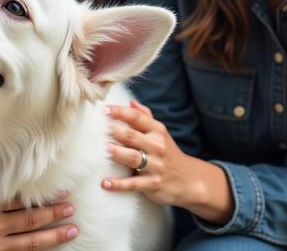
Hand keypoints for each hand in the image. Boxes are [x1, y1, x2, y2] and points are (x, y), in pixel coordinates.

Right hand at [0, 180, 77, 249]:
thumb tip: (3, 162)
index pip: (21, 195)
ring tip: (71, 229)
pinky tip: (48, 248)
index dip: (43, 193)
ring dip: (53, 235)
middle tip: (72, 208)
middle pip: (30, 218)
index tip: (61, 187)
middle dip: (54, 213)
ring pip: (29, 241)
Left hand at [102, 101, 232, 223]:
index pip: (136, 117)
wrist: (189, 180)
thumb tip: (131, 101)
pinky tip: (104, 183)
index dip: (119, 112)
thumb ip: (145, 117)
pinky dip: (118, 184)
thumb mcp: (160, 133)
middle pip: (131, 136)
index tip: (103, 110)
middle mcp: (157, 146)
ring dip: (116, 153)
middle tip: (97, 129)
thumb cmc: (167, 152)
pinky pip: (133, 184)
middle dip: (114, 131)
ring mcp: (155, 166)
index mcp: (157, 130)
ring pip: (131, 157)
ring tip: (101, 150)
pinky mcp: (152, 184)